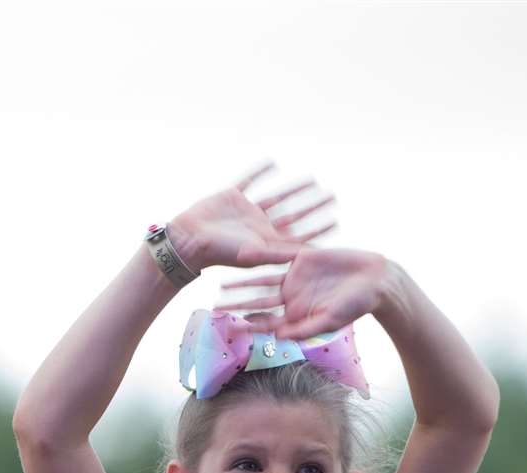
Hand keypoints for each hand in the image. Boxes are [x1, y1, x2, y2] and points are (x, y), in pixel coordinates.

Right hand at [169, 163, 334, 271]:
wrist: (189, 240)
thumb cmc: (220, 252)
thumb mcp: (255, 254)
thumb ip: (281, 254)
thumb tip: (309, 254)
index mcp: (267, 242)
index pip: (299, 235)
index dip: (318, 228)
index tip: (336, 220)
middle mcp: (260, 226)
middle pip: (294, 215)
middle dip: (313, 207)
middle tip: (332, 197)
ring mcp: (247, 212)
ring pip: (277, 197)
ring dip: (295, 189)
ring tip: (313, 180)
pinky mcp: (232, 197)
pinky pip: (250, 181)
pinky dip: (260, 172)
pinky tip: (273, 163)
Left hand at [217, 247, 395, 339]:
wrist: (374, 280)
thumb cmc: (356, 306)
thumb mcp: (329, 319)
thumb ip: (304, 329)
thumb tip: (279, 338)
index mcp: (296, 314)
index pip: (267, 322)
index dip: (249, 326)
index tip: (229, 329)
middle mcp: (291, 295)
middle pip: (259, 301)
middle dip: (238, 303)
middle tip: (216, 305)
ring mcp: (295, 276)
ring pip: (263, 278)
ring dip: (244, 280)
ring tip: (223, 282)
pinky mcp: (302, 256)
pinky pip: (278, 255)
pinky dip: (263, 254)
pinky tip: (245, 253)